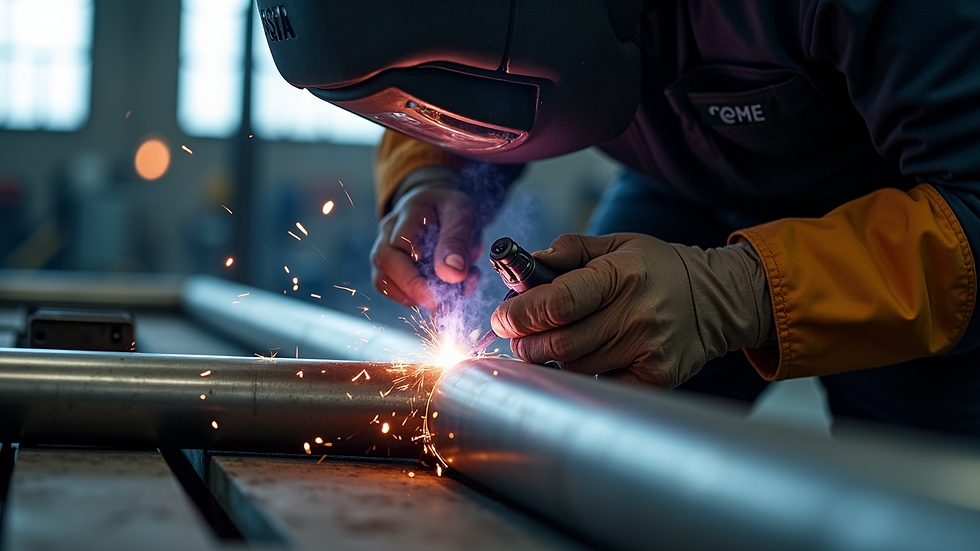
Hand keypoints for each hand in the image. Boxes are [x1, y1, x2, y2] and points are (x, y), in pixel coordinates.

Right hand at [371, 182, 482, 309]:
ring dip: (413, 296)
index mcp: (410, 212)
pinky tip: (437, 296)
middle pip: (384, 262)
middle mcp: (389, 230)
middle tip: (440, 304)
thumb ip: (458, 242)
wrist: (443, 211)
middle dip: (413, 288)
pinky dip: (414, 299)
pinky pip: (390, 289)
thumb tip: (452, 274)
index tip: (441, 290)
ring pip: (382, 280)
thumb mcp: (463, 216)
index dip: (418, 271)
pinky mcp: (388, 268)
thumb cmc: (451, 212)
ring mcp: (384, 250)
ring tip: (444, 298)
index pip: (401, 243)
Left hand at [490, 233, 772, 387]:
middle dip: (525, 342)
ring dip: (551, 359)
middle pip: (559, 343)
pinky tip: (579, 361)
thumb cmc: (656, 269)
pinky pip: (599, 386)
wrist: (714, 299)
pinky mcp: (655, 378)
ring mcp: (648, 350)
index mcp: (622, 274)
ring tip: (551, 342)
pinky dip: (579, 378)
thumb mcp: (616, 245)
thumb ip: (569, 251)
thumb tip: (526, 265)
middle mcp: (637, 314)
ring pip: (574, 367)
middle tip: (516, 335)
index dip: (520, 314)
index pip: (559, 302)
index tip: (502, 318)